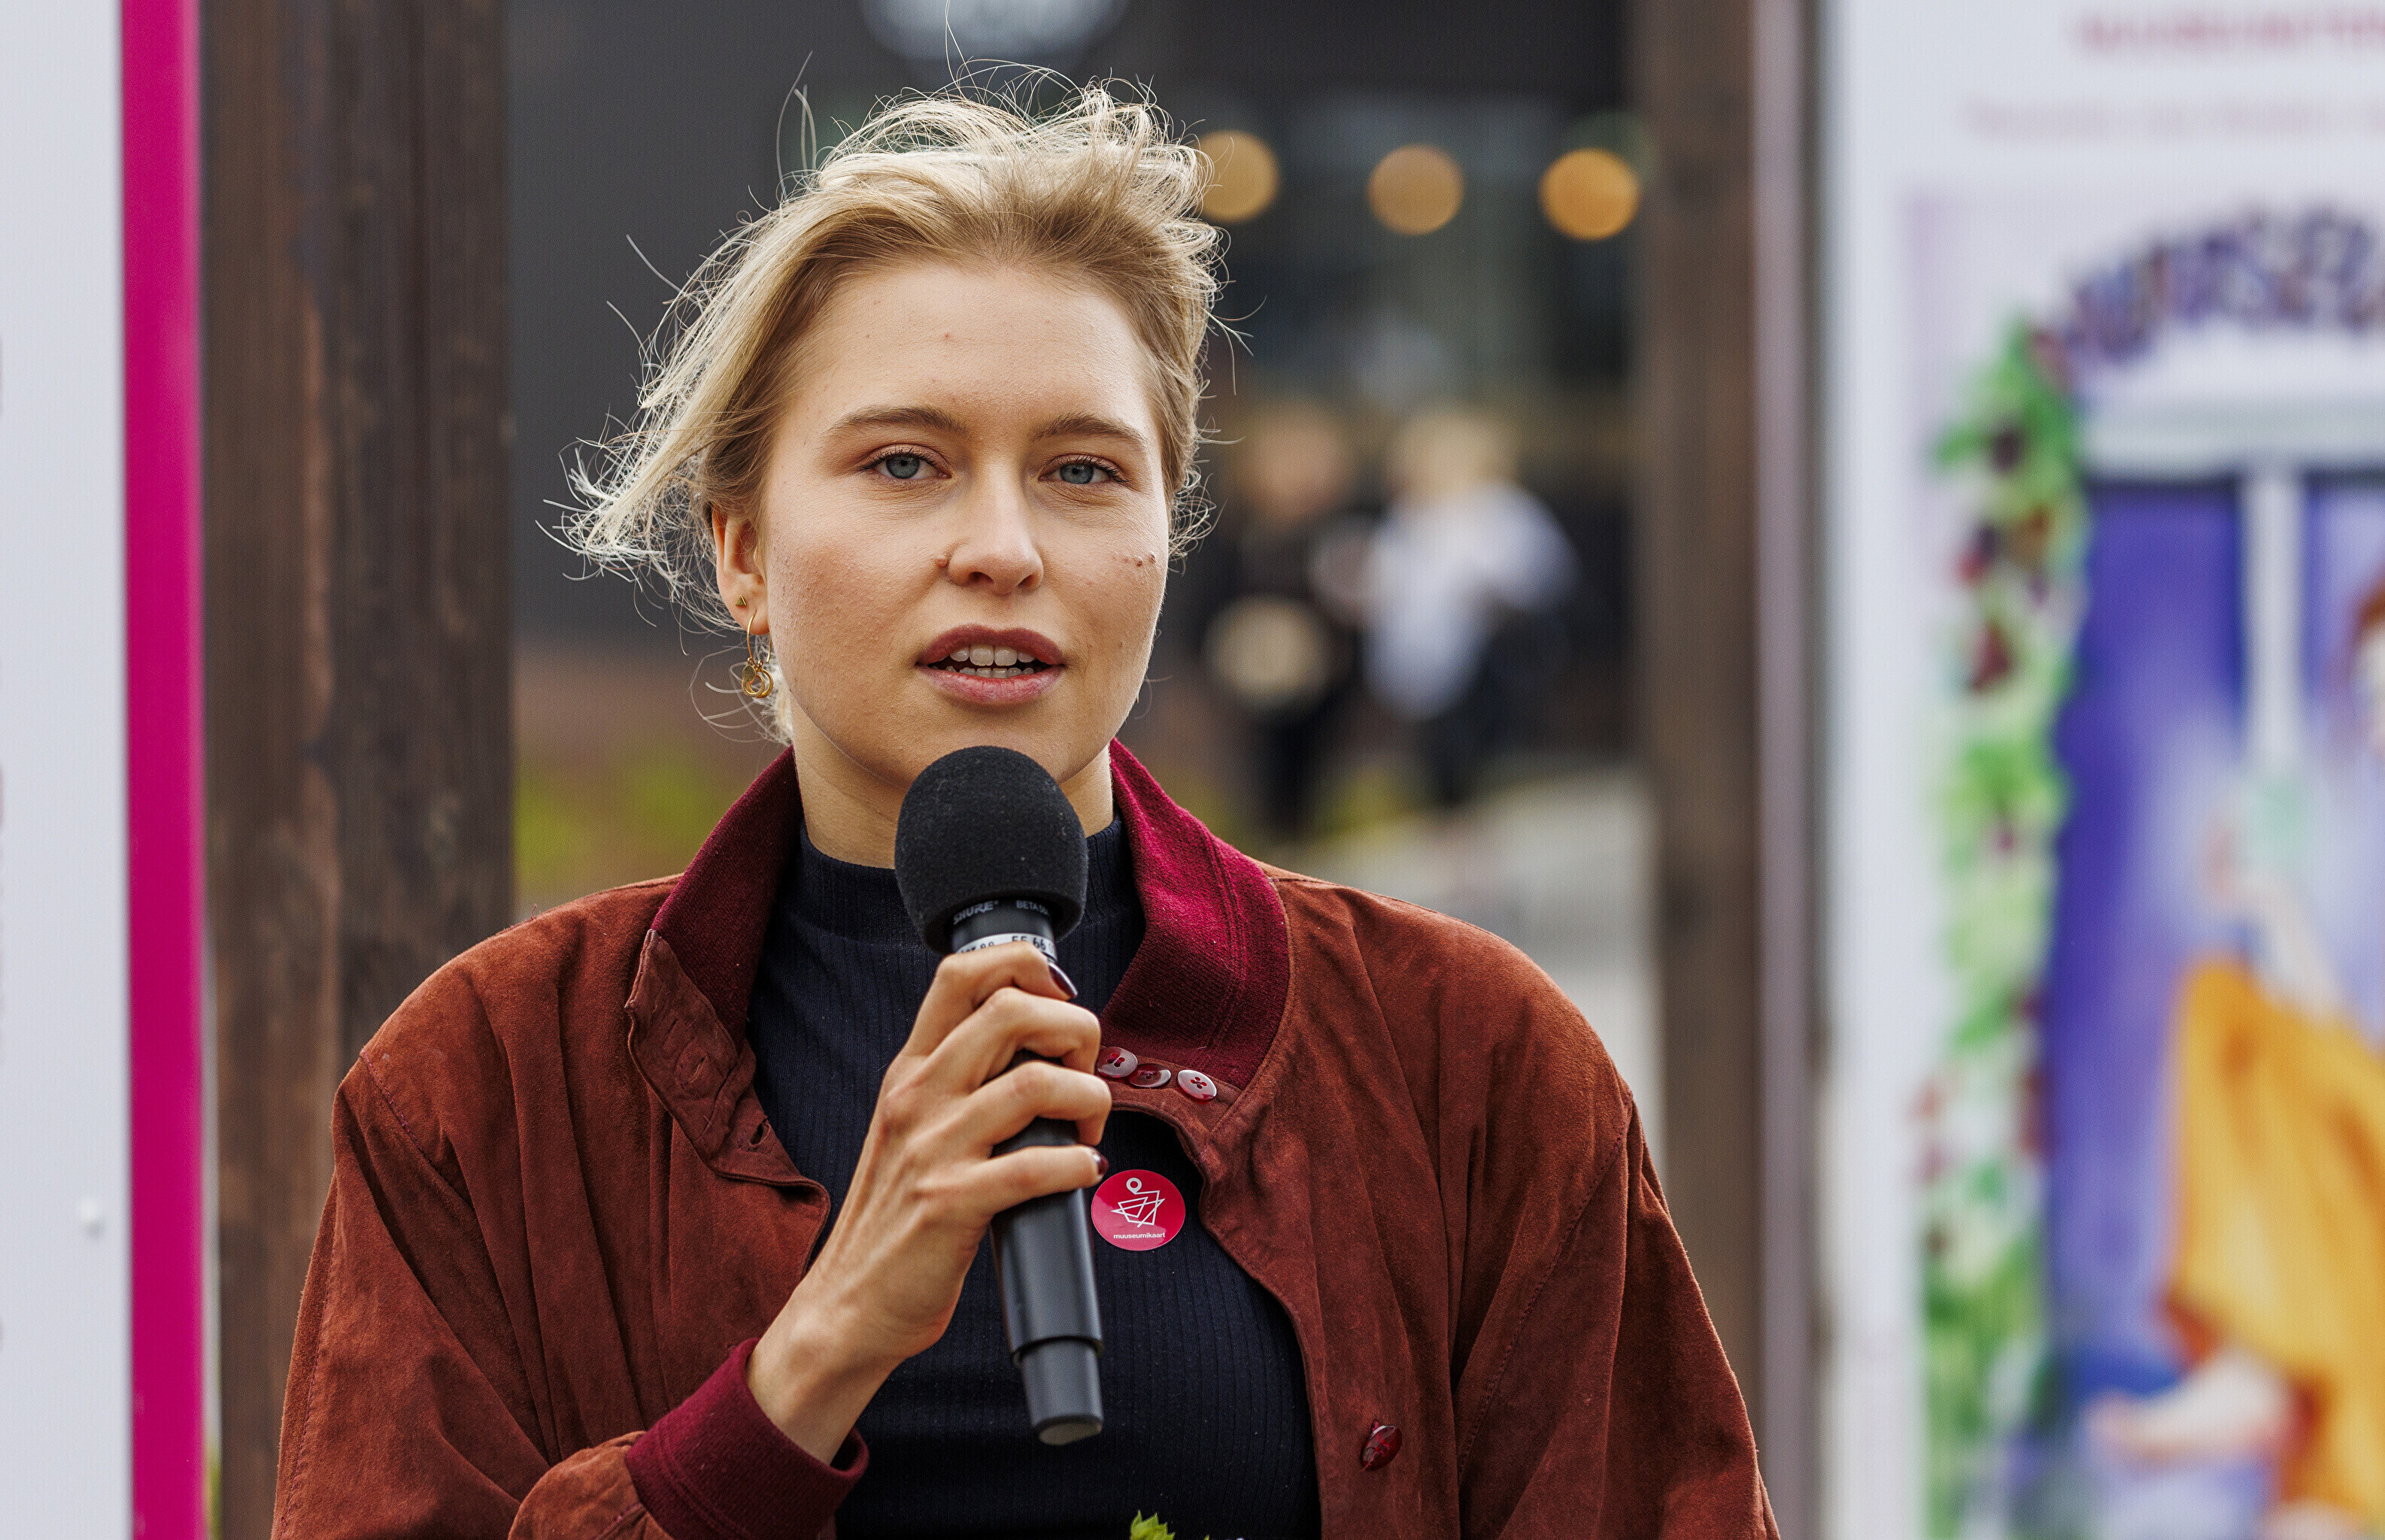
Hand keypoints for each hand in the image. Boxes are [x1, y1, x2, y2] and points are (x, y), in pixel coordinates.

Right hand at [745, 942, 1109, 1460]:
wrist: (847, 1307)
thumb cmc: (896, 1220)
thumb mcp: (913, 1129)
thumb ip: (961, 1084)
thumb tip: (1043, 1051)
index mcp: (910, 1070)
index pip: (962, 972)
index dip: (1026, 966)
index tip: (1062, 1001)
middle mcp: (917, 1096)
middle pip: (1010, 1010)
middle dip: (1074, 1030)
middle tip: (1086, 1074)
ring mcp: (931, 1148)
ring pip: (1033, 1083)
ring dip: (1087, 1098)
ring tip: (1088, 1131)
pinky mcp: (949, 1204)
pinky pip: (1035, 1166)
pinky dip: (1078, 1165)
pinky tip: (1083, 1174)